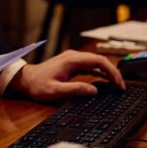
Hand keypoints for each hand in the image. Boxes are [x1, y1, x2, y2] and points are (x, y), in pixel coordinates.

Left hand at [8, 49, 124, 101]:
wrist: (25, 80)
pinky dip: (99, 73)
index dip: (112, 71)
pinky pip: (89, 67)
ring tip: (116, 85)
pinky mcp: (71, 65)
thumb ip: (76, 89)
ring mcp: (72, 60)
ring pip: (95, 63)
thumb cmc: (38, 85)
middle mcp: (74, 57)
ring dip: (107, 72)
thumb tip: (94, 90)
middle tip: (121, 86)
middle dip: (113, 72)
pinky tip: (105, 81)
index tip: (119, 84)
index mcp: (72, 60)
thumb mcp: (56, 90)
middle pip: (99, 61)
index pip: (99, 61)